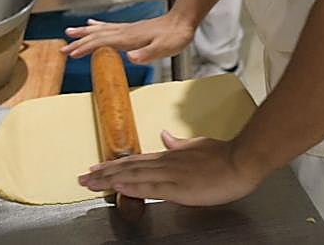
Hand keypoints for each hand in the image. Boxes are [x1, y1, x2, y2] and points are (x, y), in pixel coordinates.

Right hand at [62, 13, 194, 62]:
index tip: (71, 54)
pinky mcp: (132, 28)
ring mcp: (128, 29)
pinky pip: (109, 27)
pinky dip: (98, 26)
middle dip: (78, 41)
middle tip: (63, 47)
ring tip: (70, 32)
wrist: (183, 21)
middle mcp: (125, 31)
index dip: (85, 48)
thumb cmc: (174, 36)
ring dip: (84, 32)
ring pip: (100, 30)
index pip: (101, 42)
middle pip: (96, 35)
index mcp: (129, 38)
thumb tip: (130, 59)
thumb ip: (146, 54)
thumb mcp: (163, 49)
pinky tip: (93, 24)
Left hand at [77, 132, 264, 205]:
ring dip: (110, 180)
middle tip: (83, 178)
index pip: (135, 160)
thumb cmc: (223, 155)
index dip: (114, 164)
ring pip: (133, 176)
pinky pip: (150, 186)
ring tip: (91, 183)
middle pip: (128, 168)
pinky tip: (118, 187)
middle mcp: (165, 163)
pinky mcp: (178, 187)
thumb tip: (164, 135)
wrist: (240, 161)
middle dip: (104, 174)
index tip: (97, 167)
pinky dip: (132, 186)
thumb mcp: (197, 144)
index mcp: (170, 155)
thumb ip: (179, 143)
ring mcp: (170, 174)